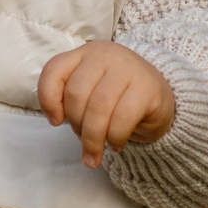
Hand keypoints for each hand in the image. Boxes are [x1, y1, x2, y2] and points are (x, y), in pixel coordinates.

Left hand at [38, 40, 175, 166]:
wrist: (160, 97)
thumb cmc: (117, 97)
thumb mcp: (89, 91)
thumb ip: (69, 98)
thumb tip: (57, 119)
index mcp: (85, 53)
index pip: (54, 69)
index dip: (48, 99)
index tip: (56, 122)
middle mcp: (105, 55)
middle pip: (76, 94)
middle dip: (76, 125)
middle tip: (84, 140)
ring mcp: (128, 68)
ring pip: (98, 108)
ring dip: (93, 139)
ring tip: (94, 154)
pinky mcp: (147, 88)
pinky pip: (122, 119)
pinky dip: (115, 138)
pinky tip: (116, 145)